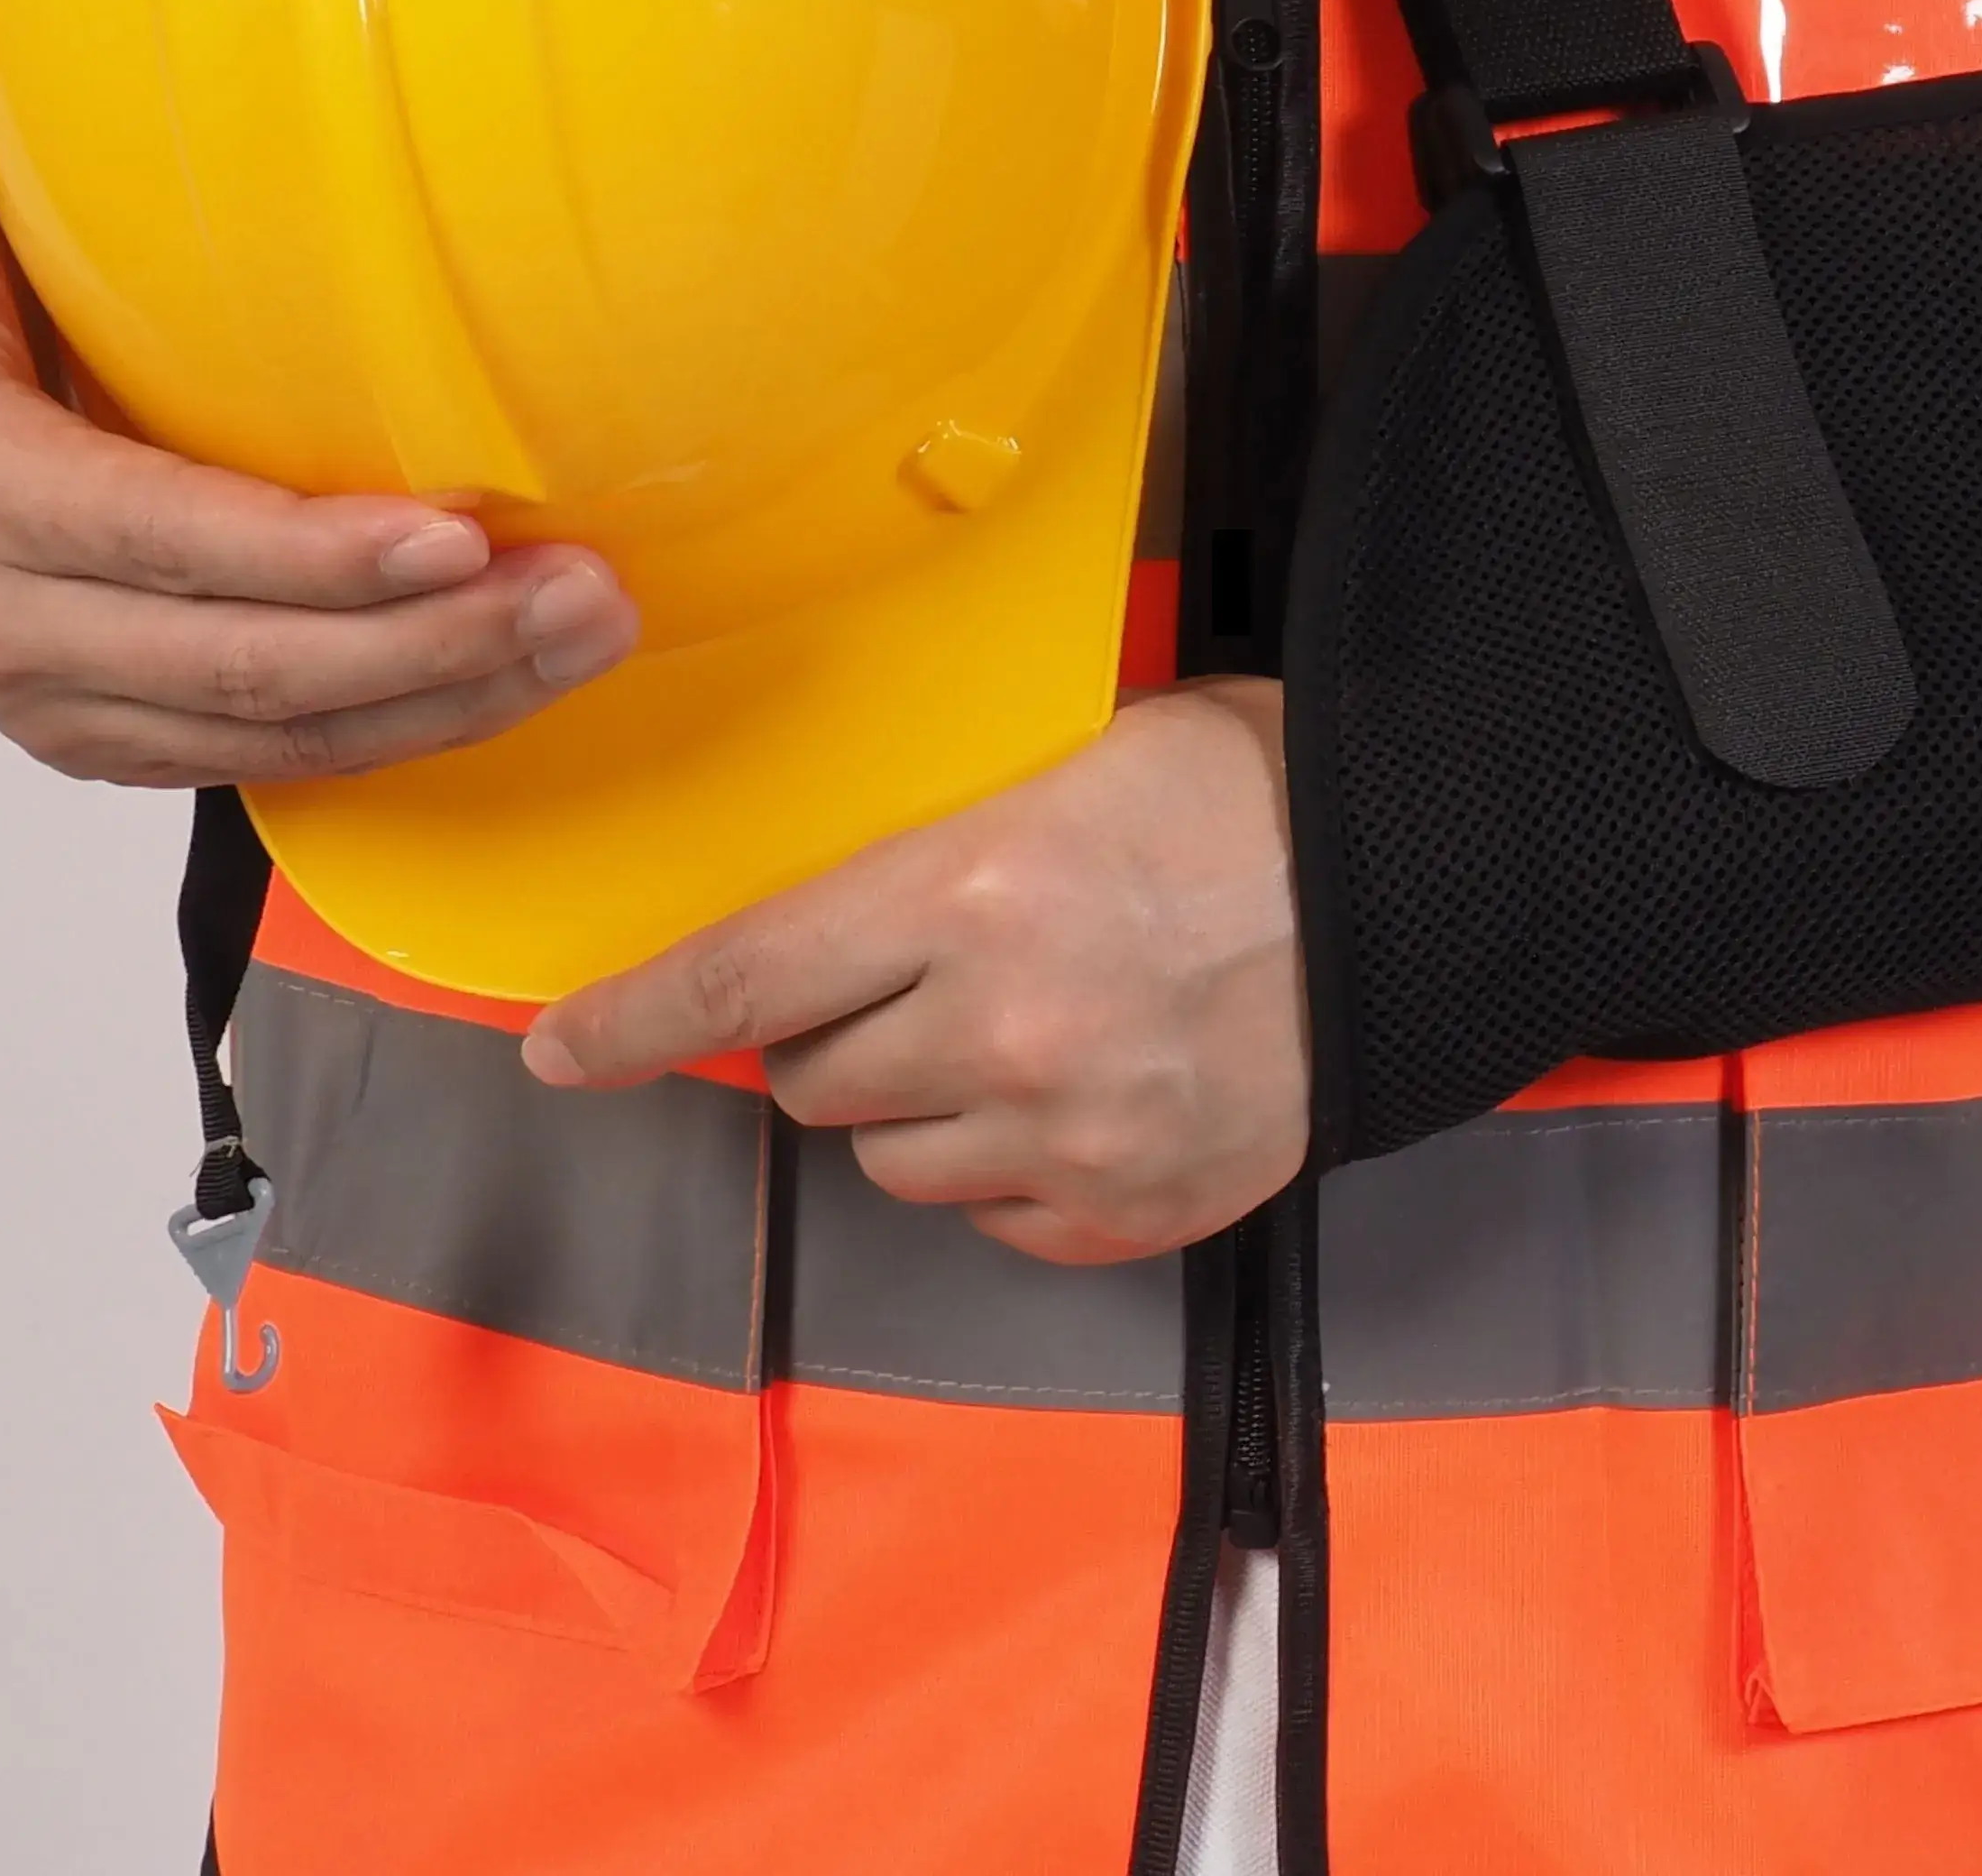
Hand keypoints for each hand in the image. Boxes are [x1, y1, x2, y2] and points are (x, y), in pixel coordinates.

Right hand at [0, 0, 637, 783]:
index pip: (163, 540)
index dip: (310, 552)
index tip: (455, 531)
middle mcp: (13, 629)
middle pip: (252, 664)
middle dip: (431, 639)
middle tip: (588, 587)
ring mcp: (70, 709)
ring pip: (285, 731)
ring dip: (454, 692)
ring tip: (593, 626)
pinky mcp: (125, 745)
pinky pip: (286, 759)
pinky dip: (414, 730)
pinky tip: (525, 676)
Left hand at [525, 680, 1308, 1264]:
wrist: (1421, 887)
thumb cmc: (1244, 792)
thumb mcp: (1069, 763)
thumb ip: (933, 856)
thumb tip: (818, 930)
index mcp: (969, 890)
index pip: (741, 977)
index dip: (630, 1021)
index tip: (559, 1051)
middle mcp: (1000, 1029)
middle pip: (811, 1080)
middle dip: (832, 1037)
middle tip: (907, 984)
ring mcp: (1068, 1136)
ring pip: (895, 1161)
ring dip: (919, 1108)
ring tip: (1014, 1038)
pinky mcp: (1132, 1213)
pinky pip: (1001, 1219)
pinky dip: (1015, 1168)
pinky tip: (1083, 1095)